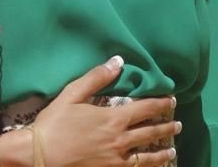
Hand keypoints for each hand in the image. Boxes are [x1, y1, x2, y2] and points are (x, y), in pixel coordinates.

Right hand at [0, 57, 178, 166]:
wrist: (39, 156)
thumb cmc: (54, 123)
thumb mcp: (72, 94)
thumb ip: (97, 78)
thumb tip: (118, 61)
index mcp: (113, 119)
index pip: (146, 109)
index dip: (161, 104)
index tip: (172, 100)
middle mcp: (120, 140)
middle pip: (151, 133)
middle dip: (167, 127)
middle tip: (178, 124)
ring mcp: (116, 160)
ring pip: (147, 157)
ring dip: (162, 152)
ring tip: (172, 150)